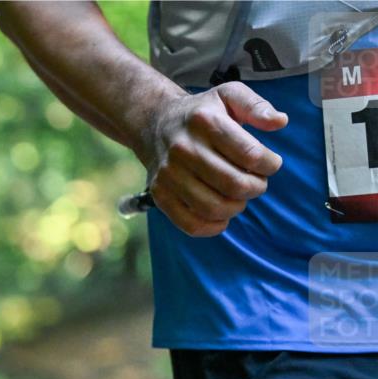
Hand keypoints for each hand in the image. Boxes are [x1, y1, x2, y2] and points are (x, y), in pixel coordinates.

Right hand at [138, 82, 287, 236]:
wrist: (155, 124)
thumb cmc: (201, 113)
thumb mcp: (228, 95)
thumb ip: (256, 105)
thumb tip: (279, 122)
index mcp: (205, 122)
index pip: (250, 155)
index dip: (270, 164)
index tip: (270, 163)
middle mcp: (183, 148)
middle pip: (234, 184)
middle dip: (256, 187)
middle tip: (257, 182)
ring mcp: (169, 174)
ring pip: (214, 207)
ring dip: (236, 207)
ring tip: (239, 196)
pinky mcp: (160, 194)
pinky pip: (191, 224)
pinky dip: (213, 226)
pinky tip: (222, 215)